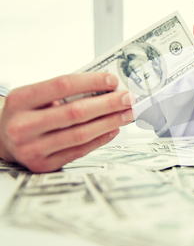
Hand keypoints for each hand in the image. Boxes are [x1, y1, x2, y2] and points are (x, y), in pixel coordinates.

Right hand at [0, 73, 134, 171]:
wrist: (1, 140)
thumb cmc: (26, 113)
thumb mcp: (36, 96)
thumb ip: (65, 92)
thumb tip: (107, 89)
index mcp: (21, 100)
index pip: (62, 85)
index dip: (91, 82)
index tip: (113, 81)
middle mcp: (23, 125)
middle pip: (75, 112)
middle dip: (108, 104)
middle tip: (129, 98)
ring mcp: (32, 148)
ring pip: (80, 134)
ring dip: (110, 122)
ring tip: (127, 113)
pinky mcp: (44, 165)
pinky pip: (79, 151)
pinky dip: (101, 138)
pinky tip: (114, 129)